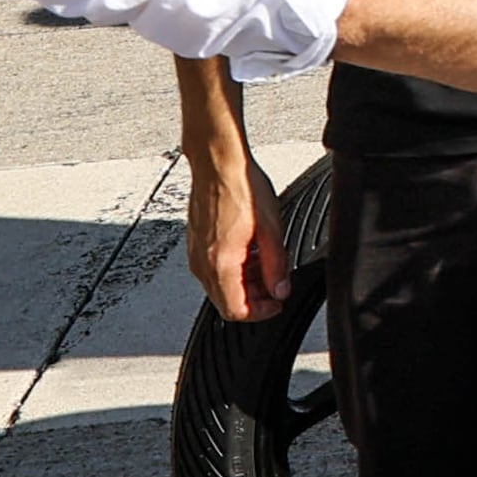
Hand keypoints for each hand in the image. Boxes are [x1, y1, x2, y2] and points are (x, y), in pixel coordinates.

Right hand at [182, 132, 284, 319]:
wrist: (218, 164)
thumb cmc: (241, 188)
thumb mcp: (271, 229)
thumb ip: (276, 265)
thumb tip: (280, 290)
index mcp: (219, 264)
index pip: (235, 310)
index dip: (261, 312)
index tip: (277, 303)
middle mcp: (201, 263)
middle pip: (226, 301)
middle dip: (255, 298)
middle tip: (277, 285)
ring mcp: (195, 253)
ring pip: (220, 286)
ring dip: (245, 283)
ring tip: (268, 265)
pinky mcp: (196, 243)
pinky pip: (214, 268)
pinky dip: (234, 269)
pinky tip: (251, 251)